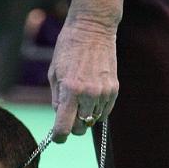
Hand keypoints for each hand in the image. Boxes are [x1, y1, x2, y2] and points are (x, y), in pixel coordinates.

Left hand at [49, 9, 119, 142]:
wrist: (93, 29)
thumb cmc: (69, 49)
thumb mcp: (54, 73)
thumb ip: (57, 99)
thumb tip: (60, 118)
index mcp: (70, 90)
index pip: (64, 127)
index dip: (59, 136)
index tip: (58, 138)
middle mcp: (88, 94)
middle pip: (80, 128)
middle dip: (73, 125)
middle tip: (69, 115)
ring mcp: (104, 92)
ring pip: (93, 120)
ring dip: (86, 116)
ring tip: (81, 98)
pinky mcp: (114, 90)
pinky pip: (105, 112)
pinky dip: (97, 109)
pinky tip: (92, 95)